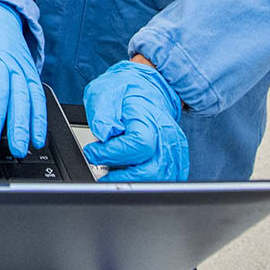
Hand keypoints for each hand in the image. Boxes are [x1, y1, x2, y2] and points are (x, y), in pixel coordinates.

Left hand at [82, 59, 189, 180]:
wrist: (145, 88)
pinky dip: (148, 181)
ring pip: (161, 179)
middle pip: (153, 171)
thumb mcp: (103, 92)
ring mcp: (174, 148)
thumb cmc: (125, 90)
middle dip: (123, 177)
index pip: (138, 146)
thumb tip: (104, 134)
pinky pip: (167, 178)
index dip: (112, 153)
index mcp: (149, 118)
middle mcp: (167, 135)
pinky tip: (132, 173)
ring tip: (116, 171)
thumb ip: (102, 113)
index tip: (93, 151)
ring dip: (135, 181)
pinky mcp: (176, 158)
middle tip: (103, 171)